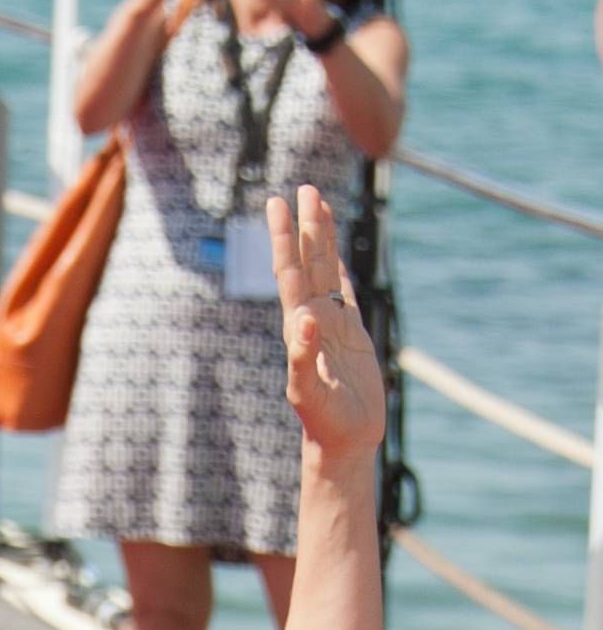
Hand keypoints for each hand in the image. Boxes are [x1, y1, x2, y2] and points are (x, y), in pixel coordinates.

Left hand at [270, 187, 382, 466]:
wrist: (342, 442)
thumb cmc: (323, 422)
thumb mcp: (308, 392)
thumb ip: (303, 357)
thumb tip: (304, 318)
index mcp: (299, 327)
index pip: (290, 272)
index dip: (284, 238)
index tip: (278, 203)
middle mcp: (313, 319)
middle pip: (308, 261)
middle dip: (304, 225)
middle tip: (302, 188)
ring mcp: (333, 324)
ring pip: (328, 269)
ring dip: (323, 238)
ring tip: (320, 203)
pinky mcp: (352, 335)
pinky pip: (346, 291)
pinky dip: (342, 268)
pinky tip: (338, 252)